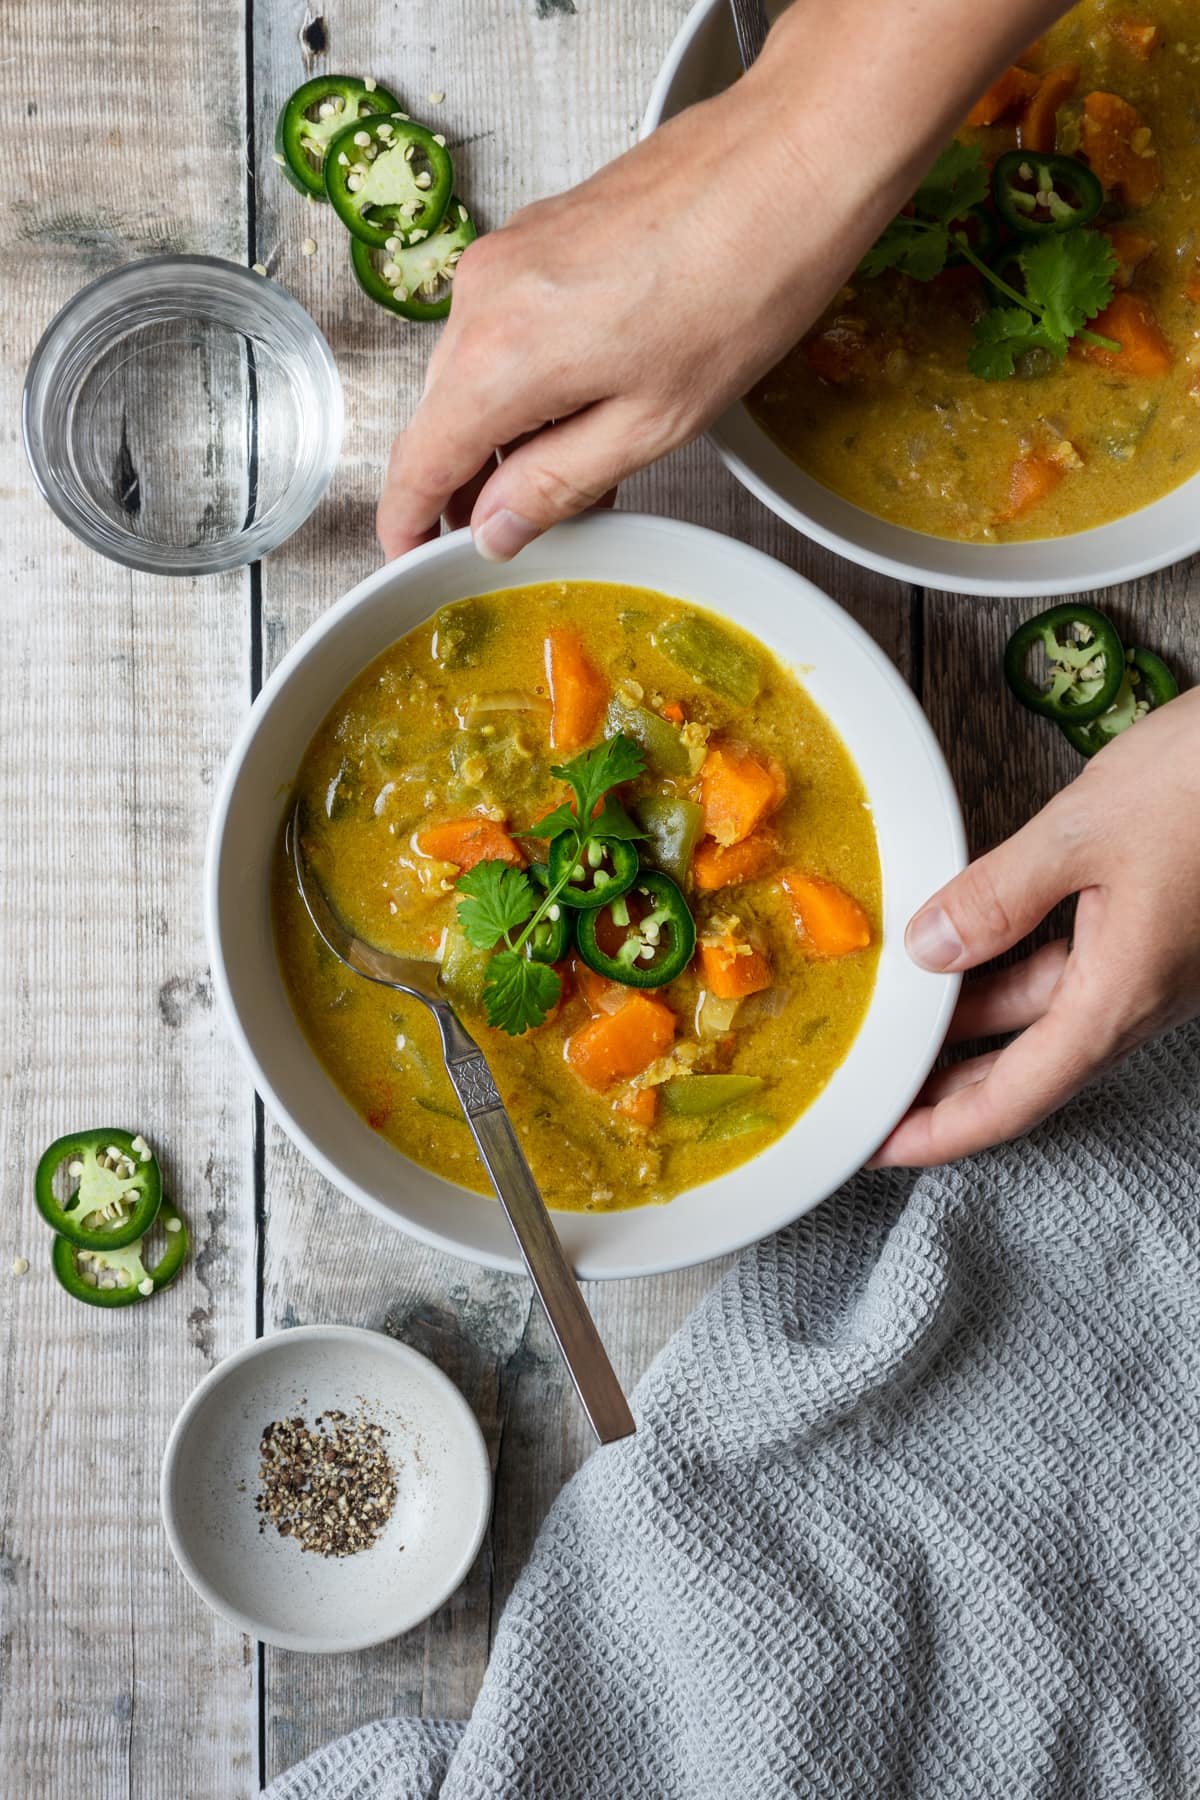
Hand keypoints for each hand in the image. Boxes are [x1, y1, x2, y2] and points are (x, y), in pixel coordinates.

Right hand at [376, 0, 1061, 561]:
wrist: (790, 157)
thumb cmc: (743, 284)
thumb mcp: (652, 424)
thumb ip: (558, 484)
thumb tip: (495, 528)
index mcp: (498, 359)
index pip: (419, 463)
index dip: (409, 524)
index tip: (414, 560)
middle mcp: (481, 298)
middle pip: (443, 418)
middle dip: (471, 483)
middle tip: (521, 536)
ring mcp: (506, 255)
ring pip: (475, 371)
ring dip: (508, 431)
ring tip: (576, 474)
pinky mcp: (537, 232)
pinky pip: (506, 326)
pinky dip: (529, 378)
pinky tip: (589, 402)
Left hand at [873, 688, 1199, 1166]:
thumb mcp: (1084, 831)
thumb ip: (999, 895)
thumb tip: (929, 948)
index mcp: (1119, 995)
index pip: (1013, 1097)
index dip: (940, 1131)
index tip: (878, 1146)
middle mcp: (1139, 995)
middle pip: (1024, 1070)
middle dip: (945, 1088)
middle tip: (874, 1091)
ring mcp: (1153, 963)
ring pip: (1044, 1015)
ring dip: (971, 1027)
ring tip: (900, 1023)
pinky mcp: (1158, 924)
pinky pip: (1067, 967)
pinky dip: (1007, 970)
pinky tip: (964, 944)